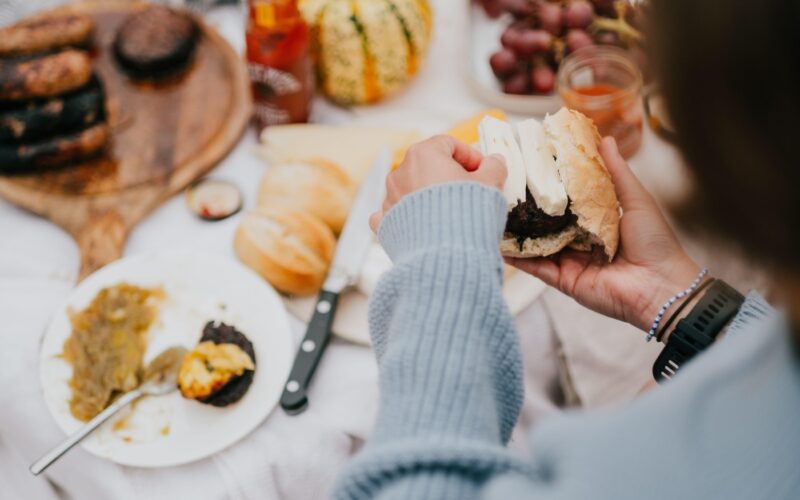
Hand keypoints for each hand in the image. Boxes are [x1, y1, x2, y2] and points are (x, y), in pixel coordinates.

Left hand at [369, 135, 506, 231]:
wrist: (445, 255)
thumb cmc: (467, 214)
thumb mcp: (490, 184)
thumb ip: (494, 167)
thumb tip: (495, 161)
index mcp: (423, 154)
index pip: (448, 144)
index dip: (470, 155)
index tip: (483, 170)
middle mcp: (400, 172)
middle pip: (428, 165)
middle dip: (449, 175)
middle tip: (470, 191)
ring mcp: (390, 198)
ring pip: (412, 188)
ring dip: (430, 195)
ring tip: (451, 212)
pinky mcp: (385, 223)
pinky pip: (396, 212)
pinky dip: (410, 215)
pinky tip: (425, 224)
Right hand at [507, 137, 700, 334]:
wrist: (659, 286)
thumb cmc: (654, 242)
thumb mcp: (636, 199)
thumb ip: (616, 172)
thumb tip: (604, 139)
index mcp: (598, 221)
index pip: (568, 200)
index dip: (551, 184)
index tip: (531, 165)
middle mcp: (581, 240)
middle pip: (548, 221)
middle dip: (528, 207)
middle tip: (504, 186)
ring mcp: (570, 261)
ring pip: (538, 243)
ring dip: (518, 230)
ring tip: (494, 211)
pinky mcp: (563, 280)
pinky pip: (537, 267)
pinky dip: (519, 257)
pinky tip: (499, 243)